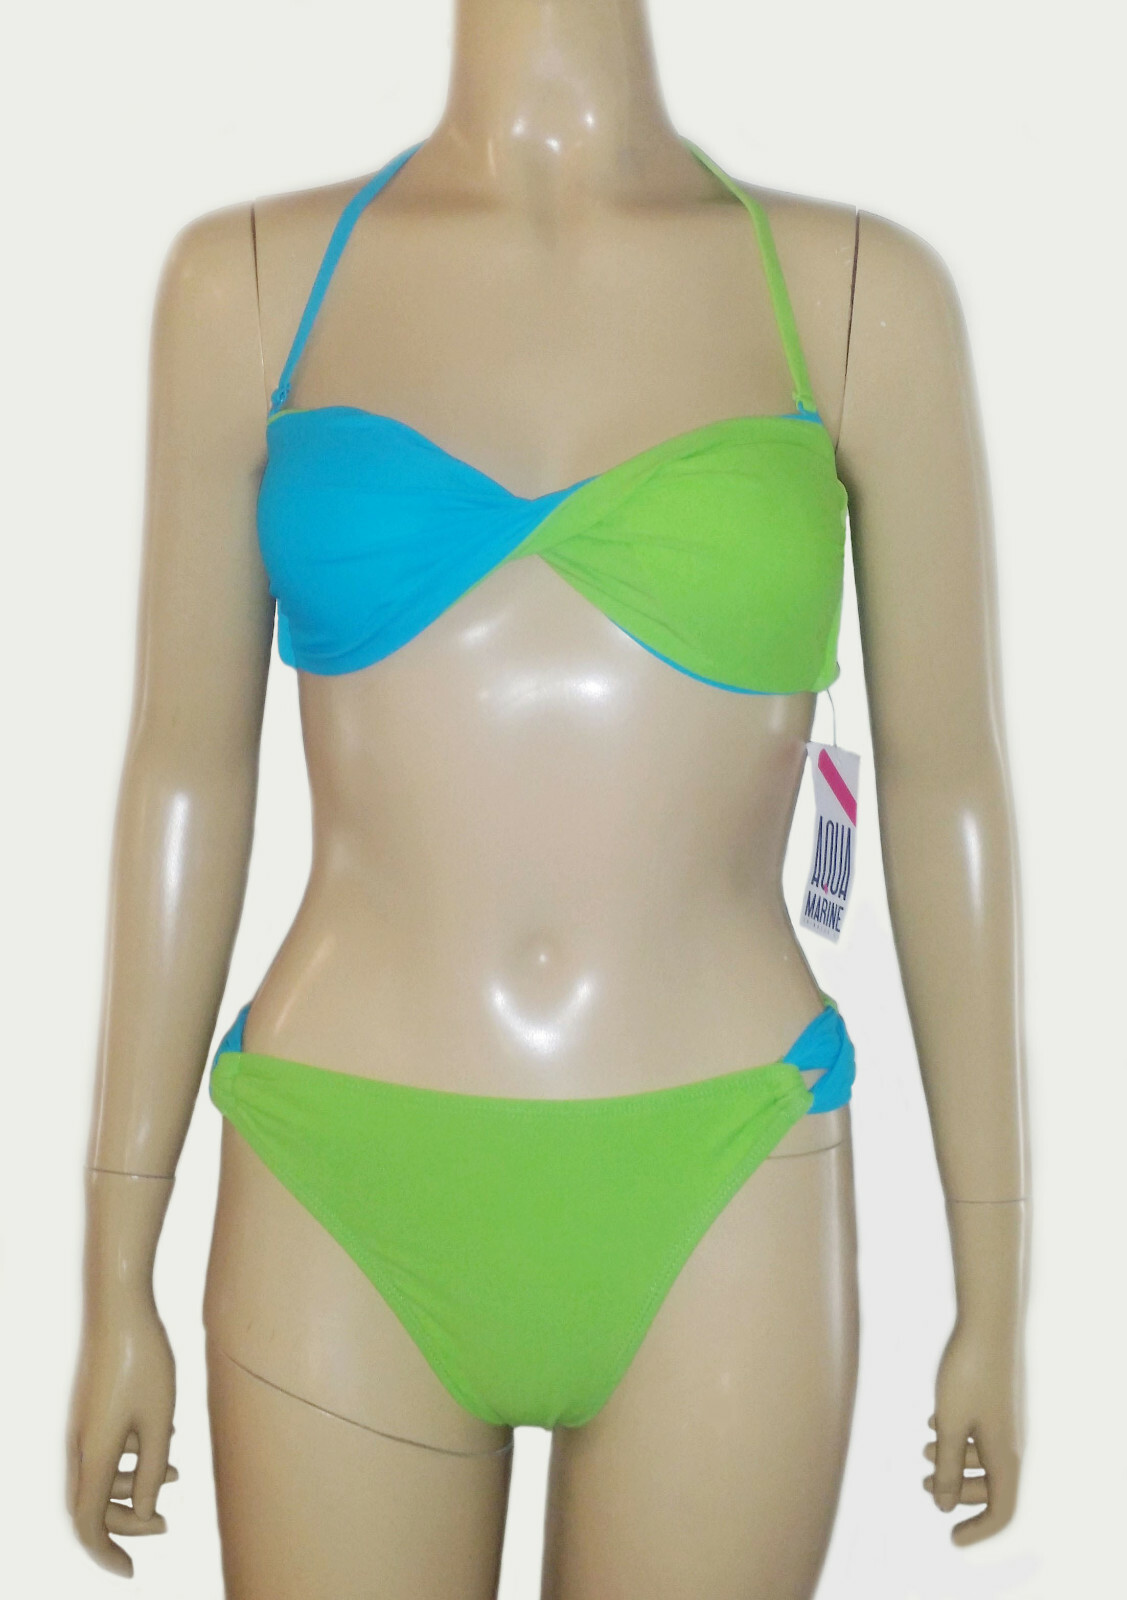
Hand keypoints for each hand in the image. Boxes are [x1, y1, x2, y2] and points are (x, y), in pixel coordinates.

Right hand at [66, 1294, 177, 1575]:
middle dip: (127, 1522)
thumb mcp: (158, 1420)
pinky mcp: (91, 1408)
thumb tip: (146, 1512)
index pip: (89, 1523)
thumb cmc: (144, 1360)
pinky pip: (104, 1450)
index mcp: (93, 1454)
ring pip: (99, 1477)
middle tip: (166, 1524)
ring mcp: (83, 1426)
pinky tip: (164, 1443)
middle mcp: (80, 1445)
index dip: (107, 1553)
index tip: (131, 1571)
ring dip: (133, 1487)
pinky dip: (129, 1459)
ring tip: (177, 1475)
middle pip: (93, 1505)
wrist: (119, 1307)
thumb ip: (150, 1470)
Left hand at [922, 1318, 1022, 1544]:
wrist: (987, 1324)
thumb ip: (947, 1467)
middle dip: (958, 1492)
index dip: (978, 1531)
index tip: (950, 1538)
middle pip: (992, 1488)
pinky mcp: (998, 1402)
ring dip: (953, 1460)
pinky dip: (957, 1436)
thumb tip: (944, 1506)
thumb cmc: (967, 1374)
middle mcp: (1012, 1443)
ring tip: (921, 1448)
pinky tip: (933, 1421)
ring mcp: (1006, 1422)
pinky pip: (981, 1433)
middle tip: (922, 1486)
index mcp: (1006, 1456)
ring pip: (984, 1458)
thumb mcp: (950, 1425)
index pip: (1001, 1512)